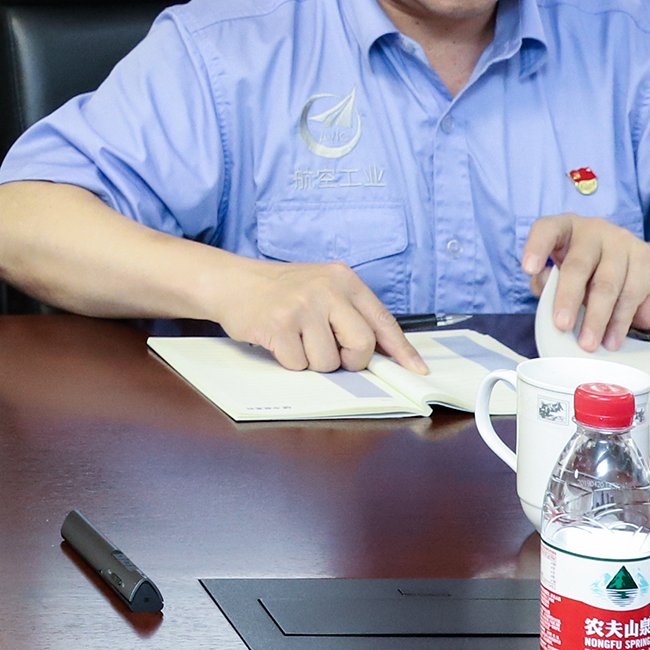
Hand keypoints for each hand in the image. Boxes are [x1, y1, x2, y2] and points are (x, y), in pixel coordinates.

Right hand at [211, 257, 424, 374]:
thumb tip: (383, 353)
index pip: (382, 320)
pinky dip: (289, 360)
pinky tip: (279, 340)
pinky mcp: (279, 325)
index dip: (401, 349)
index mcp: (343, 279)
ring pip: (328, 361)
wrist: (232, 282)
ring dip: (313, 360)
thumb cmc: (282, 290)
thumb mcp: (323, 288)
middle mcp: (326, 289)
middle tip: (331, 351)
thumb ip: (351, 313)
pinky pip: (299, 364)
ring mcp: (302, 306)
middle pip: (361, 346)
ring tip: (296, 338)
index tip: (416, 369)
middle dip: (349, 359)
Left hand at [522, 214, 649, 350]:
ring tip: (587, 342)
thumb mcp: (564, 273)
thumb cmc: (591, 273)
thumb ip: (549, 280)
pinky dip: (618, 323)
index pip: (548, 229)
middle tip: (562, 325)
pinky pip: (630, 296)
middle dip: (568, 298)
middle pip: (578, 265)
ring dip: (596, 319)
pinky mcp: (646, 261)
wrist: (642, 276)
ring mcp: (623, 243)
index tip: (529, 269)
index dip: (536, 247)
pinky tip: (611, 339)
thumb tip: (543, 289)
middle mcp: (595, 230)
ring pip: (607, 285)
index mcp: (567, 227)